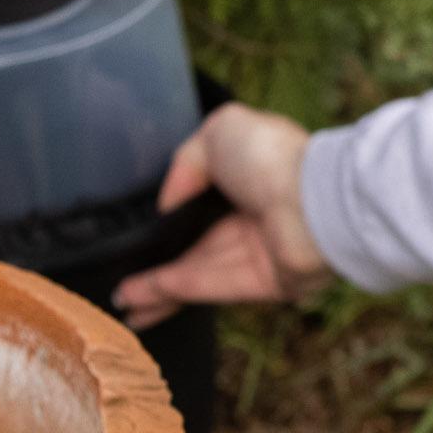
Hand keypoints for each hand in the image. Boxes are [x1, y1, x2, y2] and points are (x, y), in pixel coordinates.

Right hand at [116, 103, 326, 322]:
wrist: (314, 202)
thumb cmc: (271, 157)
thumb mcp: (220, 132)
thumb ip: (185, 163)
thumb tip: (168, 203)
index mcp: (251, 177)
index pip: (206, 200)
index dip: (171, 214)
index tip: (136, 225)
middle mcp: (255, 218)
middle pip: (198, 246)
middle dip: (158, 261)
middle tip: (119, 275)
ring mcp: (259, 254)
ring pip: (196, 272)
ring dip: (156, 287)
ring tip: (118, 300)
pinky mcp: (261, 285)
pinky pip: (207, 288)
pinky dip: (171, 292)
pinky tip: (134, 300)